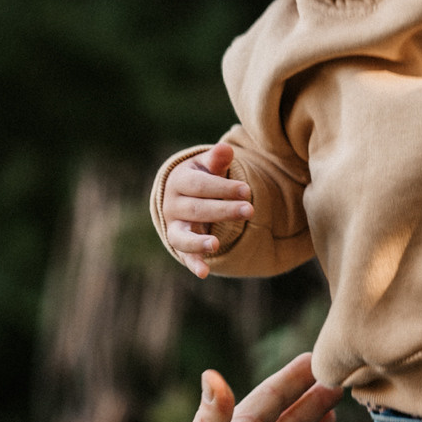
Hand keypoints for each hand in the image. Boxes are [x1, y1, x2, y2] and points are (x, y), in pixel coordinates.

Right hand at [161, 141, 254, 279]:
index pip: (200, 185)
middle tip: (250, 210)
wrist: (182, 195)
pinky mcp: (179, 244)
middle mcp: (172, 205)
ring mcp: (174, 226)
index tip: (247, 190)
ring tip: (217, 243)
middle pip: (197, 209)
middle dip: (223, 210)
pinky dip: (193, 264)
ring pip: (184, 235)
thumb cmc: (202, 177)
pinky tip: (205, 273)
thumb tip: (225, 148)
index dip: (223, 188)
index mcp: (178, 181)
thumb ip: (216, 160)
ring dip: (200, 241)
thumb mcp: (207, 166)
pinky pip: (184, 256)